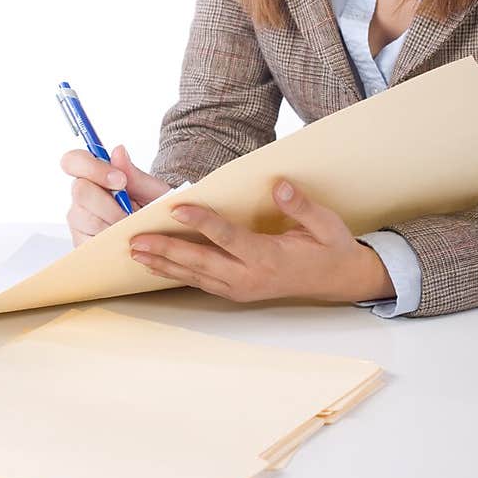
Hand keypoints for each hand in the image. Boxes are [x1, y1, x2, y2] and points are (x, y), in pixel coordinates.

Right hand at [61, 144, 171, 246]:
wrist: (162, 235)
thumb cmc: (154, 208)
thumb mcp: (152, 190)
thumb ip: (134, 173)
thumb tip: (118, 150)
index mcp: (94, 175)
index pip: (73, 161)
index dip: (93, 168)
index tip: (121, 180)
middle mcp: (81, 195)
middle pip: (80, 191)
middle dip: (110, 203)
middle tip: (131, 211)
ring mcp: (78, 220)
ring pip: (86, 218)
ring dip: (114, 224)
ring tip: (131, 226)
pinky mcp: (81, 243)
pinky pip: (89, 241)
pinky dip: (111, 241)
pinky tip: (123, 239)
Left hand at [128, 179, 394, 303]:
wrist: (342, 281)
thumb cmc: (331, 248)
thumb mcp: (327, 223)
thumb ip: (301, 206)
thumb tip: (279, 186)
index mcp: (270, 258)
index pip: (228, 237)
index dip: (201, 221)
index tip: (175, 207)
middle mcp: (250, 277)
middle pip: (201, 263)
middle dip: (166, 250)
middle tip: (135, 239)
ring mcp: (242, 288)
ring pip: (195, 276)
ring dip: (164, 264)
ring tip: (135, 252)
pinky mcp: (237, 291)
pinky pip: (201, 282)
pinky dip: (176, 273)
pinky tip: (156, 264)